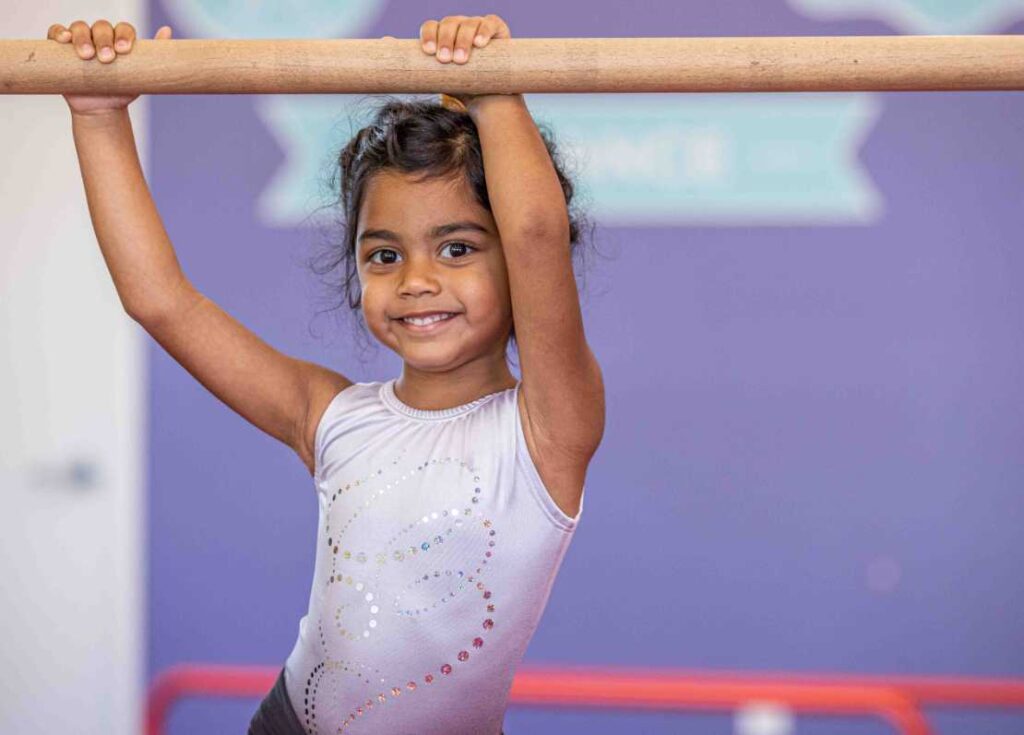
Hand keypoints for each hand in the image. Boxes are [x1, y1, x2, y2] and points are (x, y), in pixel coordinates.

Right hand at [46, 21, 173, 115]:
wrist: (102, 108)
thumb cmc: (122, 90)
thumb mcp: (140, 76)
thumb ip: (154, 55)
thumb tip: (167, 30)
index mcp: (120, 39)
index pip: (123, 29)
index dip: (124, 36)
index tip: (124, 51)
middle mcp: (100, 36)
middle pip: (101, 27)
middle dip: (104, 40)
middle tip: (106, 58)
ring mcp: (80, 40)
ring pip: (79, 28)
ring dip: (82, 38)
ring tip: (87, 55)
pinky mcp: (62, 48)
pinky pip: (56, 32)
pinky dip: (58, 33)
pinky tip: (64, 40)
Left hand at [414, 14, 512, 111]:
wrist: (489, 99)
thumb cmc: (463, 87)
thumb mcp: (440, 79)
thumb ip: (421, 69)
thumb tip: (389, 50)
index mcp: (444, 35)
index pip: (432, 26)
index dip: (429, 35)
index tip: (429, 52)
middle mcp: (460, 26)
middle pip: (449, 23)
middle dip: (446, 40)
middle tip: (445, 60)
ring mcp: (479, 26)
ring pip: (468, 24)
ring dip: (463, 40)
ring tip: (461, 59)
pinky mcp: (498, 31)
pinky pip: (490, 23)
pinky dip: (484, 31)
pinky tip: (480, 43)